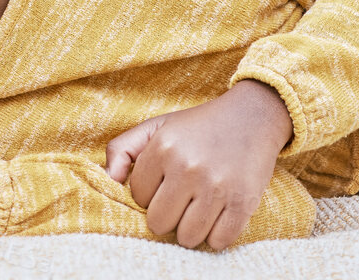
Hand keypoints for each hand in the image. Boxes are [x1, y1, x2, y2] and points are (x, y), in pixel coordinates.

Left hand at [104, 81, 293, 249]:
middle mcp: (188, 167)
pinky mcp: (243, 203)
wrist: (253, 116)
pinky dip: (215, 235)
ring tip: (197, 209)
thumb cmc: (198, 126)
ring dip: (190, 228)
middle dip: (166, 215)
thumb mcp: (156, 126)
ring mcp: (217, 187)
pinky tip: (217, 215)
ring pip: (187, 237)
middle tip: (180, 200)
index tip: (164, 182)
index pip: (138, 198)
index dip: (150, 193)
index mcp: (164, 147)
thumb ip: (121, 149)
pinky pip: (217, 242)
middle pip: (158, 223)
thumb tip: (105, 180)